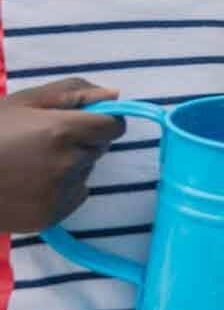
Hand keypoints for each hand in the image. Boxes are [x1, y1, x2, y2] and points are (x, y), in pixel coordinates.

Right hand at [0, 79, 122, 232]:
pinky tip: (30, 184)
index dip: (101, 121)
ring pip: (86, 172)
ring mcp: (60, 192)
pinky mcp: (51, 216)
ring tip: (31, 164)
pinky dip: (62, 190)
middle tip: (44, 142)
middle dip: (82, 142)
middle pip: (99, 149)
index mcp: (64, 131)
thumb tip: (115, 95)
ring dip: (71, 166)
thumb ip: (72, 93)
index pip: (114, 126)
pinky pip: (75, 196)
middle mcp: (68, 163)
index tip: (83, 122)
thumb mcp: (24, 102)